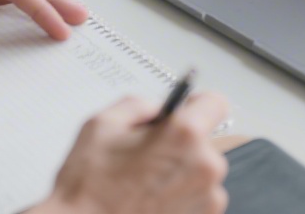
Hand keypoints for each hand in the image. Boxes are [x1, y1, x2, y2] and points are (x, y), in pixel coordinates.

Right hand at [32, 93, 230, 213]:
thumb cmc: (89, 189)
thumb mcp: (102, 125)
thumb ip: (138, 105)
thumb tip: (156, 109)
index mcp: (184, 135)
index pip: (215, 103)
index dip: (197, 104)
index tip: (187, 111)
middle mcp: (205, 167)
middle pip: (204, 142)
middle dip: (180, 146)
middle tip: (148, 158)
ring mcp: (209, 199)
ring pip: (202, 173)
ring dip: (181, 175)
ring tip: (146, 186)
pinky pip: (200, 200)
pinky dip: (181, 199)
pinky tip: (152, 202)